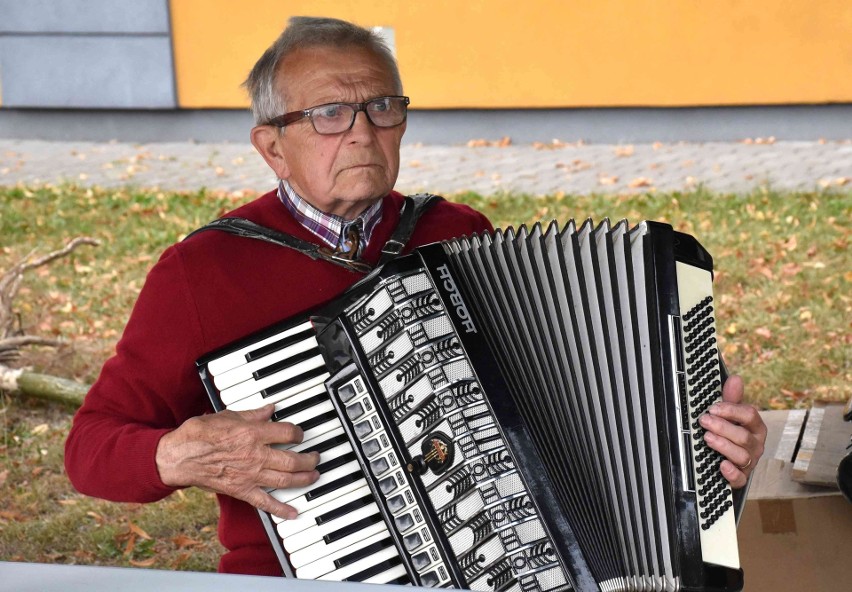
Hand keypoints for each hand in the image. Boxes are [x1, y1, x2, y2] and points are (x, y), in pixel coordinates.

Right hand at [156, 404, 319, 518]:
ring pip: (285, 479)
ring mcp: (250, 475)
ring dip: (304, 479)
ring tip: (314, 476)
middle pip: (292, 459)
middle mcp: (256, 455)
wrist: (179, 456)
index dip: (298, 433)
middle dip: (309, 459)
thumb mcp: (227, 415)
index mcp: (253, 433)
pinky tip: (294, 513)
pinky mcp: (241, 490)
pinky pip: (266, 502)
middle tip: (316, 457)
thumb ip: (252, 414)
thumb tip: (269, 410)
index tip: (300, 434)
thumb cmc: (199, 434)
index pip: (287, 433)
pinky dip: (281, 509)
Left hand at [699, 375, 766, 488]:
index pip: (750, 415)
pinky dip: (731, 473)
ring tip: (707, 438)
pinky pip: (740, 479)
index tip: (713, 408)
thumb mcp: (731, 415)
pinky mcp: (741, 478)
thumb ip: (731, 399)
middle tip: (704, 421)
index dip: (731, 410)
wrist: (729, 461)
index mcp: (755, 427)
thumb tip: (735, 378)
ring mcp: (749, 462)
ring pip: (741, 455)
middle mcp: (755, 444)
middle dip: (722, 427)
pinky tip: (722, 465)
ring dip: (723, 446)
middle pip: (743, 436)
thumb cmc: (731, 434)